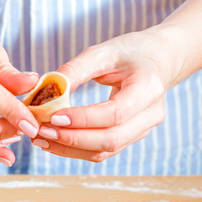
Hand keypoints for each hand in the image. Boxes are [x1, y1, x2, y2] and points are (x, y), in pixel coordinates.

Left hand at [33, 30, 180, 162]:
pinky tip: (54, 141)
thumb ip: (76, 69)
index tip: (53, 116)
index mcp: (148, 89)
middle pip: (111, 139)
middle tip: (41, 131)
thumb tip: (46, 89)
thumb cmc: (132, 51)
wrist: (160, 60)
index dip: (83, 119)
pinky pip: (104, 150)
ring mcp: (144, 130)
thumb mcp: (104, 51)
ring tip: (41, 139)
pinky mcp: (132, 137)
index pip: (115, 113)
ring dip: (70, 149)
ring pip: (106, 150)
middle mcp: (150, 115)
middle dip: (72, 139)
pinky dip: (77, 149)